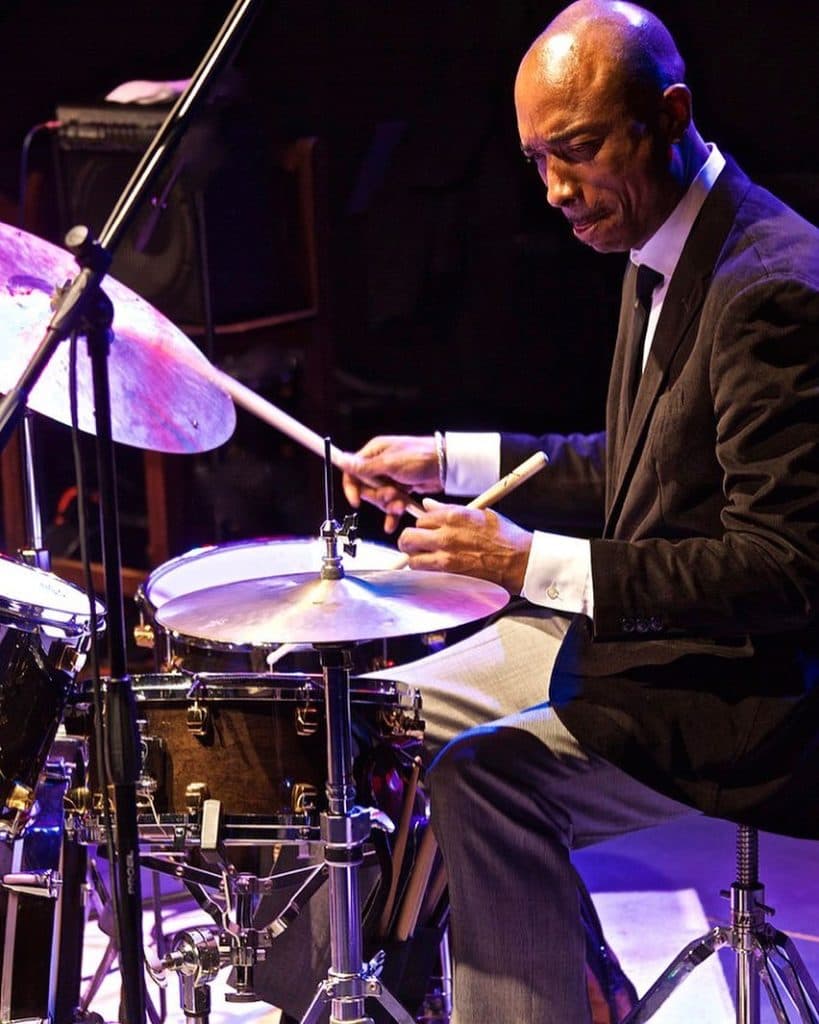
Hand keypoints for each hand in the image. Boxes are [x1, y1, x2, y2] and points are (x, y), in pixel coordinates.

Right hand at [341, 435, 441, 532]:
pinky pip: (392, 503)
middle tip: (391, 495)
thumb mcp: (389, 464)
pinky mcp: (402, 488)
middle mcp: (380, 465)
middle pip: (366, 488)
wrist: (446, 466)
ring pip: (380, 498)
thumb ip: (365, 467)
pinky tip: (392, 523)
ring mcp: (392, 477)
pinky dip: (393, 513)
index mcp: (375, 453)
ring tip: (400, 506)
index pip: (353, 472)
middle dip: (378, 497)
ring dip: (388, 505)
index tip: (356, 501)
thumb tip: (342, 460)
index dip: (352, 488)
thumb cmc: (420, 457)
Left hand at [397, 499, 532, 593]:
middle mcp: (446, 536)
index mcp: (453, 516)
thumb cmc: (505, 537)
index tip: (428, 530)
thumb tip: (429, 505)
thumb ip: (449, 509)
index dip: (423, 525)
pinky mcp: (450, 576)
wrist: (520, 561)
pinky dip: (426, 574)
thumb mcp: (479, 513)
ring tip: (427, 560)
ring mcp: (446, 558)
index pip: (421, 518)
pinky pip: (425, 575)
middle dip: (409, 541)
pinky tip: (434, 571)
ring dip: (416, 559)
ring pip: (412, 559)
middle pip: (408, 538)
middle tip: (417, 545)